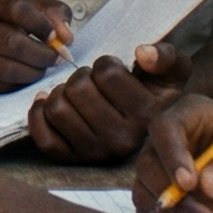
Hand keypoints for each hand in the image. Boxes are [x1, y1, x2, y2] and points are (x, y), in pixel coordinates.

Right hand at [0, 0, 74, 92]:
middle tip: (55, 59)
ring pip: (5, 68)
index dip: (40, 24)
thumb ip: (51, 12)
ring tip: (42, 69)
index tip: (55, 37)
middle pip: (11, 42)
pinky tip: (24, 78)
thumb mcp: (23, 7)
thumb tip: (66, 37)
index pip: (15, 8)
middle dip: (41, 54)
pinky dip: (17, 85)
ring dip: (32, 72)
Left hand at [28, 42, 189, 162]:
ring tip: (76, 93)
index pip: (106, 73)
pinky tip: (47, 101)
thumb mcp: (173, 71)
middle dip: (81, 76)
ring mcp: (96, 153)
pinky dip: (38, 113)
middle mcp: (121, 140)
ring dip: (61, 91)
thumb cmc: (158, 93)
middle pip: (77, 89)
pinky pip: (43, 137)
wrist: (154, 130)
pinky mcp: (73, 160)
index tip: (114, 71)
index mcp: (146, 117)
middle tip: (93, 82)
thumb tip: (142, 53)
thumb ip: (166, 57)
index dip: (106, 63)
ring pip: (56, 108)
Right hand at [132, 89, 212, 212]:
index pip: (166, 128)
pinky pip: (148, 208)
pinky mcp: (158, 192)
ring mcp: (159, 165)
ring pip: (143, 189)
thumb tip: (208, 184)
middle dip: (171, 193)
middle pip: (147, 163)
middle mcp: (167, 138)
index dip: (172, 155)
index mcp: (189, 114)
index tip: (189, 183)